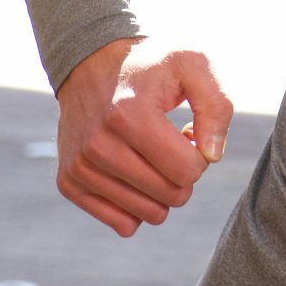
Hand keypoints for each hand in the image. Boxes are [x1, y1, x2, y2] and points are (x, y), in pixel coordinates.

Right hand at [52, 37, 232, 237]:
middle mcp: (98, 145)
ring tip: (153, 155)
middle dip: (183, 174)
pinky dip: (138, 205)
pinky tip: (135, 172)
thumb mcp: (194, 64)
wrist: (91, 62)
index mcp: (130, 116)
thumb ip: (216, 106)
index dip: (201, 155)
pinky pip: (123, 224)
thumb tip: (212, 156)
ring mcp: (79, 166)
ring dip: (161, 190)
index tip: (187, 132)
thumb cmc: (152, 64)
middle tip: (172, 144)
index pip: (189, 171)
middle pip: (171, 196)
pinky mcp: (68, 182)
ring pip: (149, 214)